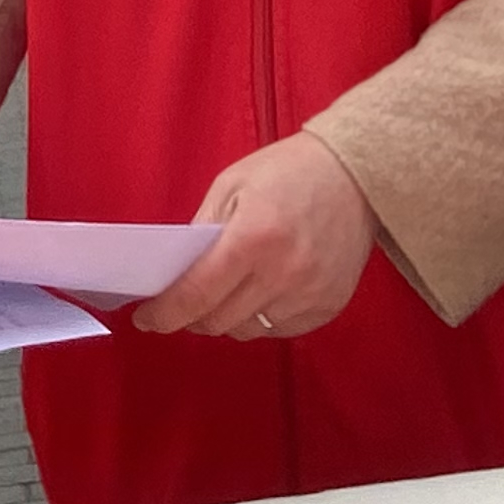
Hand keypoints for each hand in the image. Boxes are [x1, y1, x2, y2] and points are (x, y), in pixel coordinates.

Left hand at [132, 133, 379, 339]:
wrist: (357, 175)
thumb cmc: (289, 172)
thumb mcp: (231, 186)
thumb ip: (200, 233)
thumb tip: (172, 276)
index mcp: (254, 238)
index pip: (196, 295)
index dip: (164, 314)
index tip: (147, 319)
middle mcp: (284, 273)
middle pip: (217, 321)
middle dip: (190, 317)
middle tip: (182, 302)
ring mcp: (310, 294)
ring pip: (247, 330)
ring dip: (226, 318)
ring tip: (225, 293)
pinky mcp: (328, 306)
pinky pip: (278, 331)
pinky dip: (260, 319)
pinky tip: (259, 293)